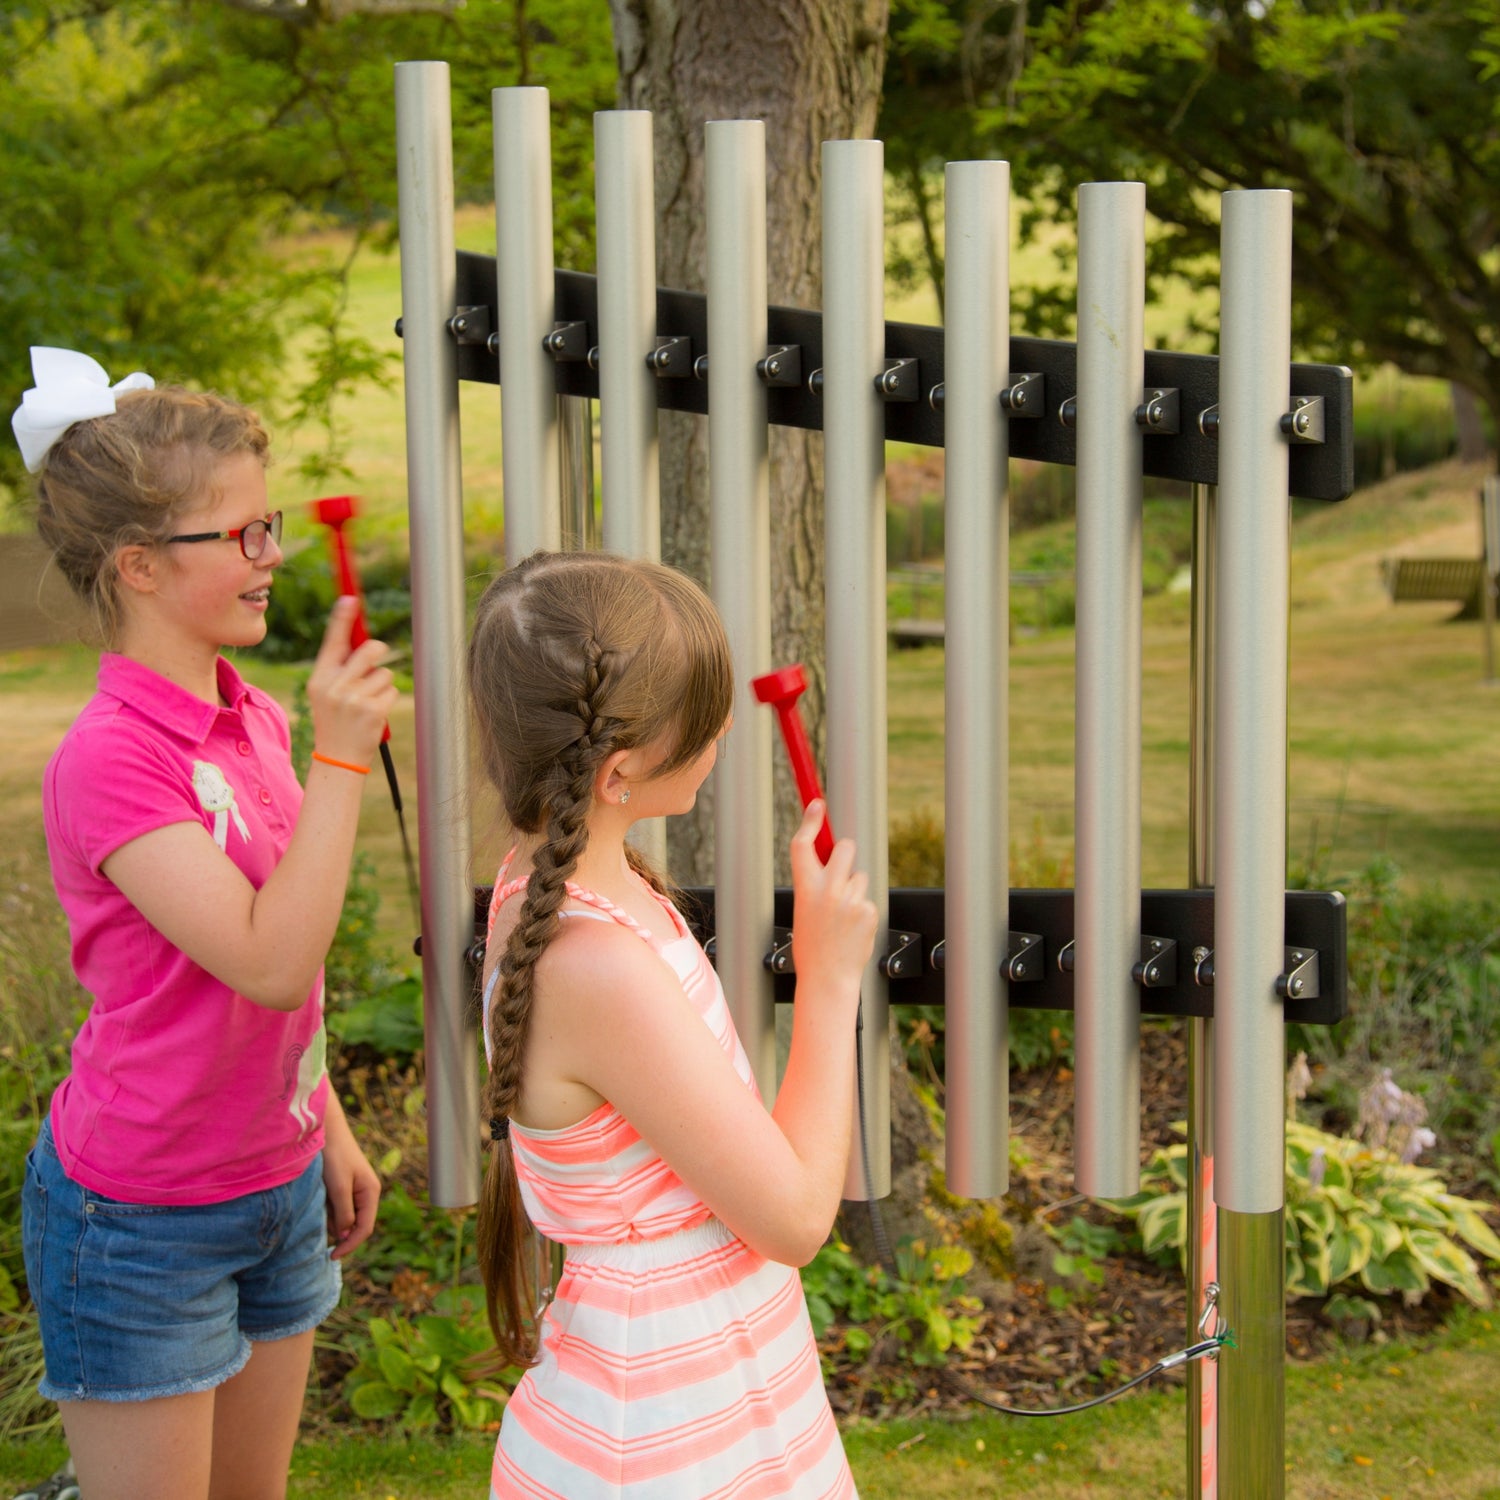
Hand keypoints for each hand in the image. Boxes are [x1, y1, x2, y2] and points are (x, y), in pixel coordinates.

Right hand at [306, 597, 398, 766]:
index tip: (351, 598)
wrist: (337, 758)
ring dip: (381, 685)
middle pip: (369, 650)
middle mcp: (335, 686)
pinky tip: (374, 713)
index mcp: (320, 678)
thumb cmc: (334, 720)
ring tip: (367, 702)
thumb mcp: (325, 692)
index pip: (333, 642)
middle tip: (377, 657)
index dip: (343, 618)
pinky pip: (391, 691)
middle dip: (378, 651)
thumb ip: (339, 668)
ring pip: (384, 673)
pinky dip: (387, 700)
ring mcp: (354, 699)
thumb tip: (361, 639)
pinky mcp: (373, 710)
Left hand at [322, 1094, 380, 1258]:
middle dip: (340, 1234)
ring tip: (317, 1214)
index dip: (350, 1245)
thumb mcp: (338, 1187)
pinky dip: (328, 1212)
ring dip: (332, 1222)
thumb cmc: (334, 1157)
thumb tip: (345, 1236)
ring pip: (345, 1217)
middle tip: (321, 1240)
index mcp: (371, 1192)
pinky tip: (317, 1205)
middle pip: (356, 1225)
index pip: (365, 1229)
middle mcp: (366, 1193)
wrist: (326, 1130)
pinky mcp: (343, 1186)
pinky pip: (337, 1207)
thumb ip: (344, 1213)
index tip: (331, 1256)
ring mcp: (355, 1189)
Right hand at [788, 799, 878, 994]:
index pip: (803, 844)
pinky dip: (862, 909)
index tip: (817, 804)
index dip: (810, 820)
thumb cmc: (812, 946)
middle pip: (844, 847)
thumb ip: (815, 883)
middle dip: (844, 852)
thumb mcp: (802, 908)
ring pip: (859, 876)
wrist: (827, 977)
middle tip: (840, 870)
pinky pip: (868, 898)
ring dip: (854, 889)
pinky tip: (852, 928)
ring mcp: (850, 900)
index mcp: (804, 887)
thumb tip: (832, 859)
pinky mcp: (868, 910)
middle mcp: (827, 889)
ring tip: (842, 916)